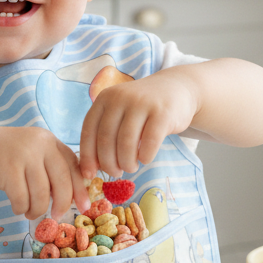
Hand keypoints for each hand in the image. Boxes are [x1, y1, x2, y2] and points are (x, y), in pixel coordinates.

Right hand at [0, 126, 88, 220]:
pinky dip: (20, 208)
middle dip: (62, 204)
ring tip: (28, 211)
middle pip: (62, 181)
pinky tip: (16, 206)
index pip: (73, 166)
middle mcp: (40, 144)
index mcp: (50, 141)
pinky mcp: (7, 168)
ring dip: (36, 209)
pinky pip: (21, 198)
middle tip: (57, 216)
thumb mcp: (34, 154)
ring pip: (41, 194)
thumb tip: (74, 198)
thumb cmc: (8, 156)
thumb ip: (52, 169)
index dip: (80, 189)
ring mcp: (23, 154)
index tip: (85, 207)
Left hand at [79, 70, 198, 179]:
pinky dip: (145, 156)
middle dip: (108, 163)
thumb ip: (106, 133)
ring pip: (126, 142)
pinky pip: (149, 141)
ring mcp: (141, 103)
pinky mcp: (162, 112)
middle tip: (116, 173)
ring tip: (131, 167)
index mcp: (104, 98)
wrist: (176, 88)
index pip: (88, 131)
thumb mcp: (120, 113)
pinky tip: (145, 159)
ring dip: (126, 162)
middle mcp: (120, 98)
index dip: (87, 156)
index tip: (89, 174)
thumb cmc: (143, 108)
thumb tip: (93, 167)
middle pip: (106, 139)